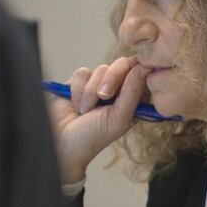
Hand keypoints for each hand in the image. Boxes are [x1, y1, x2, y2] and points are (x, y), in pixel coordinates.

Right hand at [47, 56, 149, 183]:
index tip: (133, 74)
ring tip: (85, 110)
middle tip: (103, 96)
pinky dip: (78, 89)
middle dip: (111, 79)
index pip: (142, 72)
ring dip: (91, 91)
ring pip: (101, 69)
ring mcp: (98, 83)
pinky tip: (76, 104)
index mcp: (133, 98)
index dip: (139, 68)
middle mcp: (117, 88)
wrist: (61, 141)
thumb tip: (145, 68)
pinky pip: (82, 72)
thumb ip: (132, 92)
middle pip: (122, 64)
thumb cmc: (93, 136)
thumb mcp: (119, 118)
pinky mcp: (80, 81)